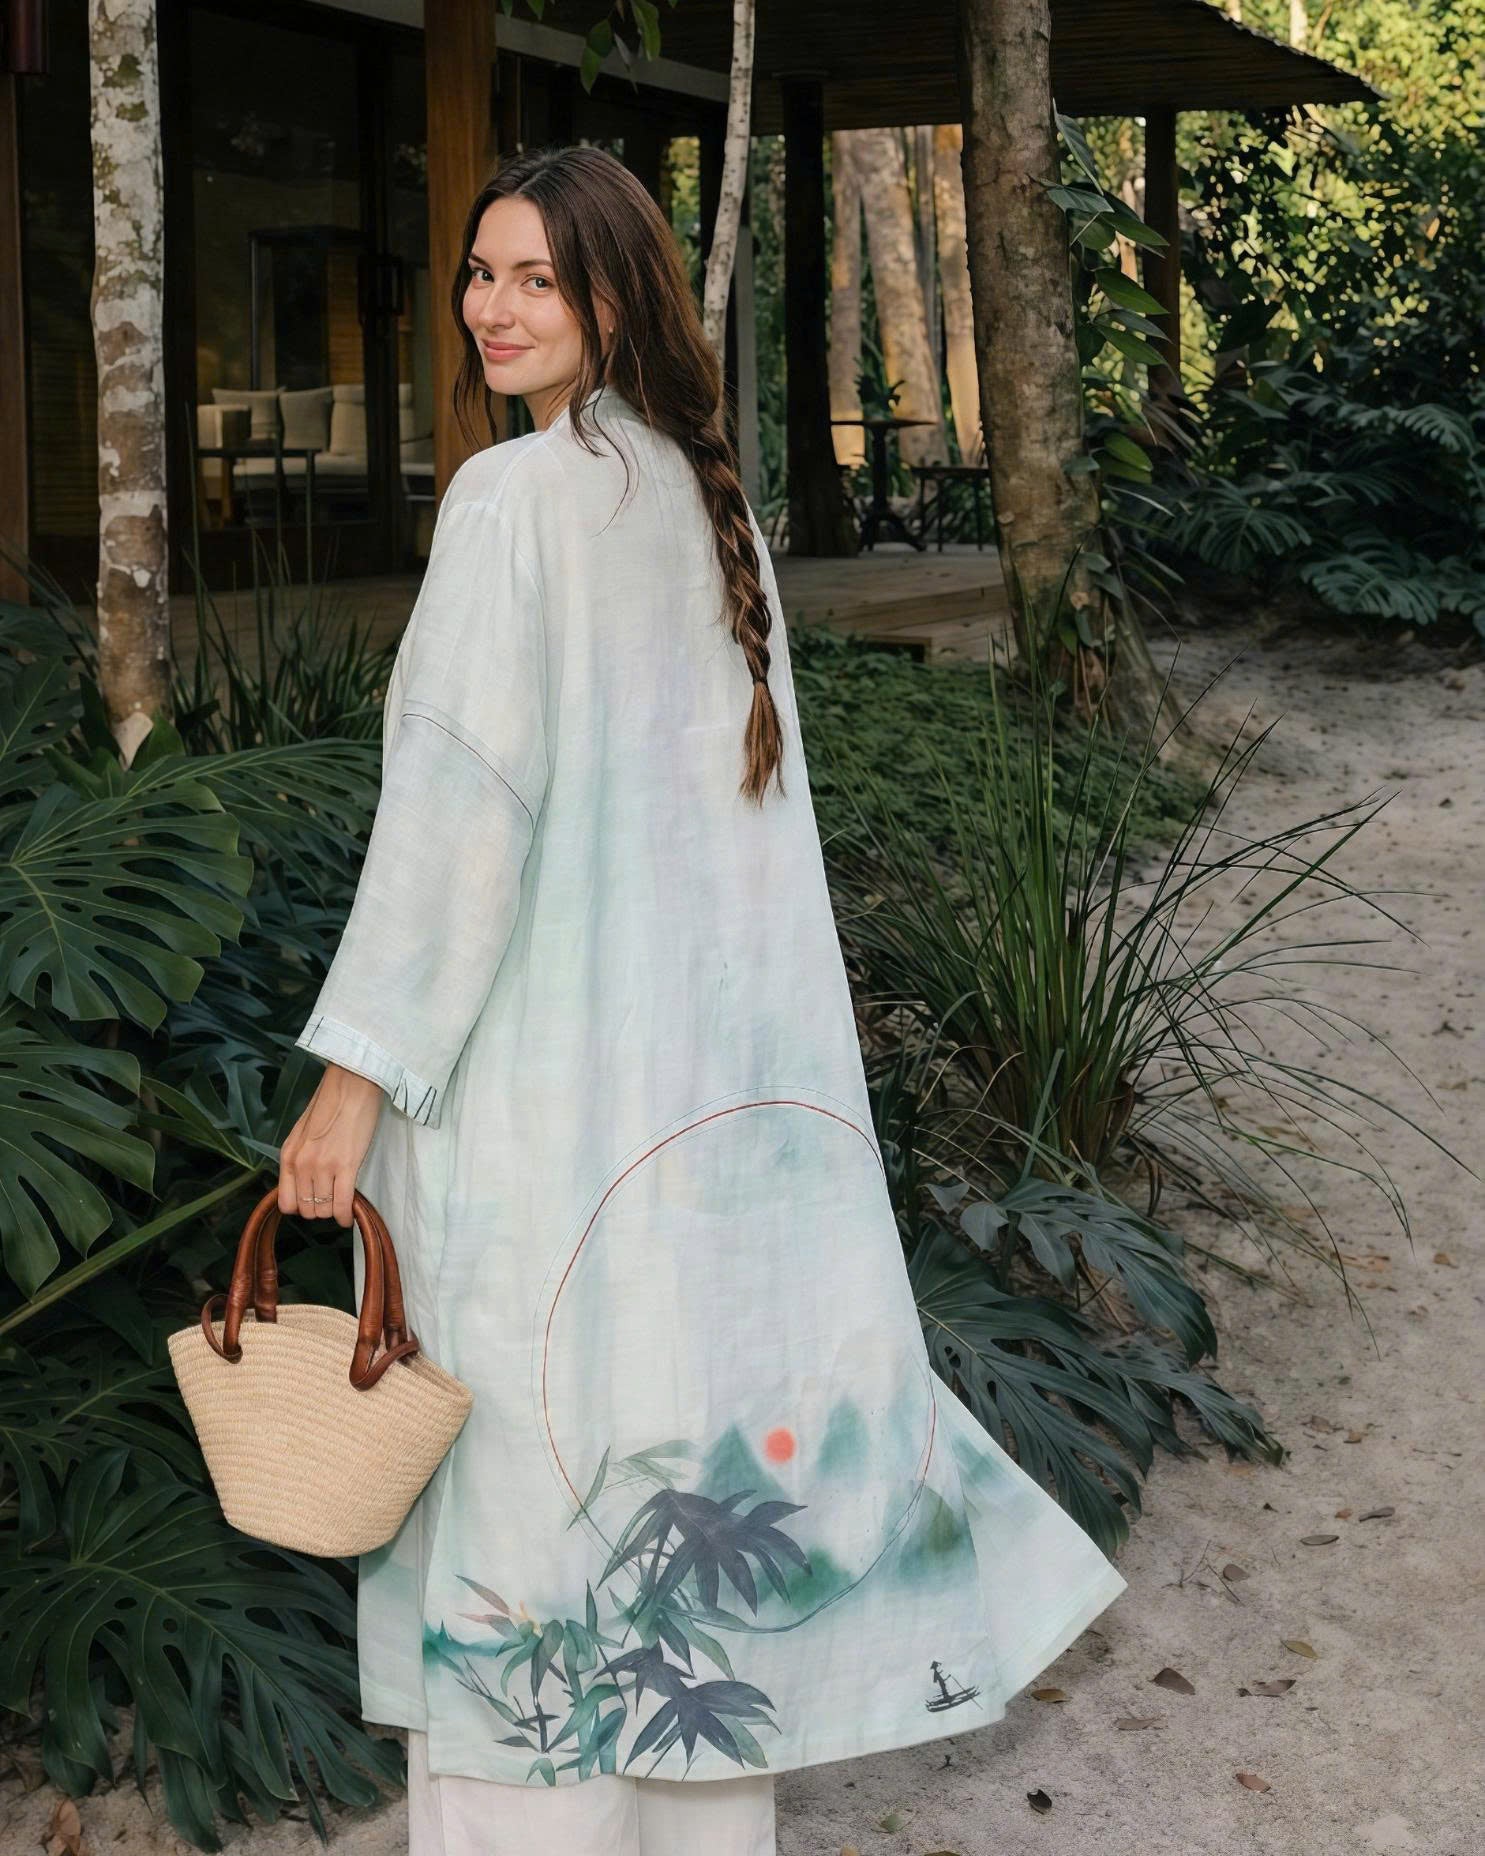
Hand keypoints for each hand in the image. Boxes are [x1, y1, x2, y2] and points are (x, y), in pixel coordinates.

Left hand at [279, 1063, 386, 1226]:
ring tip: (342, 1201)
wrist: (351, 1086)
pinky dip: (346, 1215)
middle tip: (331, 1200)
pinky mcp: (346, 1166)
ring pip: (324, 1209)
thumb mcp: (302, 1134)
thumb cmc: (331, 1105)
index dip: (301, 1207)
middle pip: (307, 1210)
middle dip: (320, 1209)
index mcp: (288, 1156)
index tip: (314, 1202)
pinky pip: (342, 1204)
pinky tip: (350, 1214)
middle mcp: (301, 1164)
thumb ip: (299, 1159)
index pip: (286, 1203)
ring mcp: (323, 1166)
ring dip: (333, 1211)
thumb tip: (305, 1184)